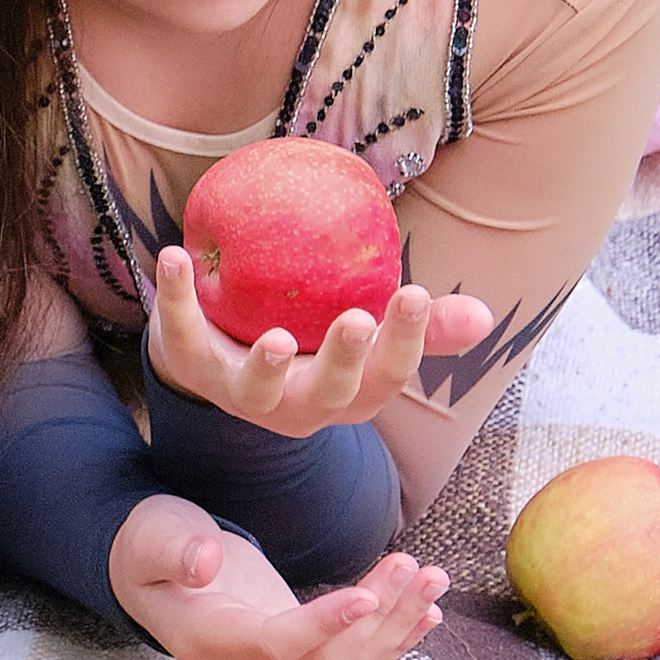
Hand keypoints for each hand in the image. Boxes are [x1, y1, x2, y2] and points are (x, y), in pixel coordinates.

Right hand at [108, 494, 447, 659]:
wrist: (152, 575)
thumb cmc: (150, 549)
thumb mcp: (153, 535)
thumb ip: (175, 550)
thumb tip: (204, 562)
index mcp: (209, 645)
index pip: (276, 645)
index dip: (323, 626)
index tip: (365, 594)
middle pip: (325, 659)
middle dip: (377, 615)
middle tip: (414, 566)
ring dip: (396, 624)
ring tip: (432, 578)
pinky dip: (392, 640)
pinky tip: (426, 614)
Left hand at [145, 247, 491, 438]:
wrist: (221, 356)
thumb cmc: (313, 339)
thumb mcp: (368, 336)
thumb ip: (419, 325)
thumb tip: (482, 315)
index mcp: (350, 395)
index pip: (388, 375)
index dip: (406, 341)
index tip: (417, 292)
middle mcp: (299, 404)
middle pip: (329, 392)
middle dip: (345, 361)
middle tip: (358, 320)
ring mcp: (243, 393)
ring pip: (256, 388)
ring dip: (266, 364)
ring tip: (275, 337)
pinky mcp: (194, 367)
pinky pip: (183, 332)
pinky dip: (176, 296)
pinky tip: (176, 255)